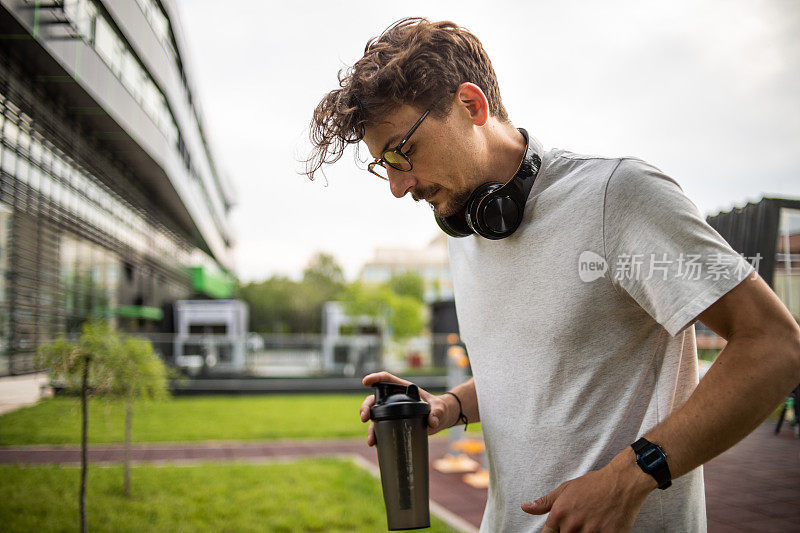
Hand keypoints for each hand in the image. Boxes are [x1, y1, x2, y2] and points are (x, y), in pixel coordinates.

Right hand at [359, 371, 450, 446]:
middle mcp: (395, 399)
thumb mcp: (440, 408)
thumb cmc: (439, 408)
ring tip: (371, 440)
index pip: (387, 379)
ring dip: (370, 427)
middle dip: (366, 407)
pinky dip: (377, 436)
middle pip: (375, 399)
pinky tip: (376, 444)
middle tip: (364, 417)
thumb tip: (432, 423)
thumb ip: (437, 412)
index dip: (375, 378)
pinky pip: (381, 428)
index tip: (365, 381)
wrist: (440, 420)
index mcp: (404, 389)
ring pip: (375, 416)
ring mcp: (392, 412)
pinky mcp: (393, 423)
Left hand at [521, 449, 655, 531]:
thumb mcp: (565, 489)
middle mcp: (572, 525)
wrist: (622, 482)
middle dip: (569, 532)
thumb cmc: (594, 485)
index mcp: (559, 514)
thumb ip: (545, 502)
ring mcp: (590, 532)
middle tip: (580, 520)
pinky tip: (601, 526)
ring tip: (591, 521)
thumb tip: (525, 507)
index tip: (561, 529)